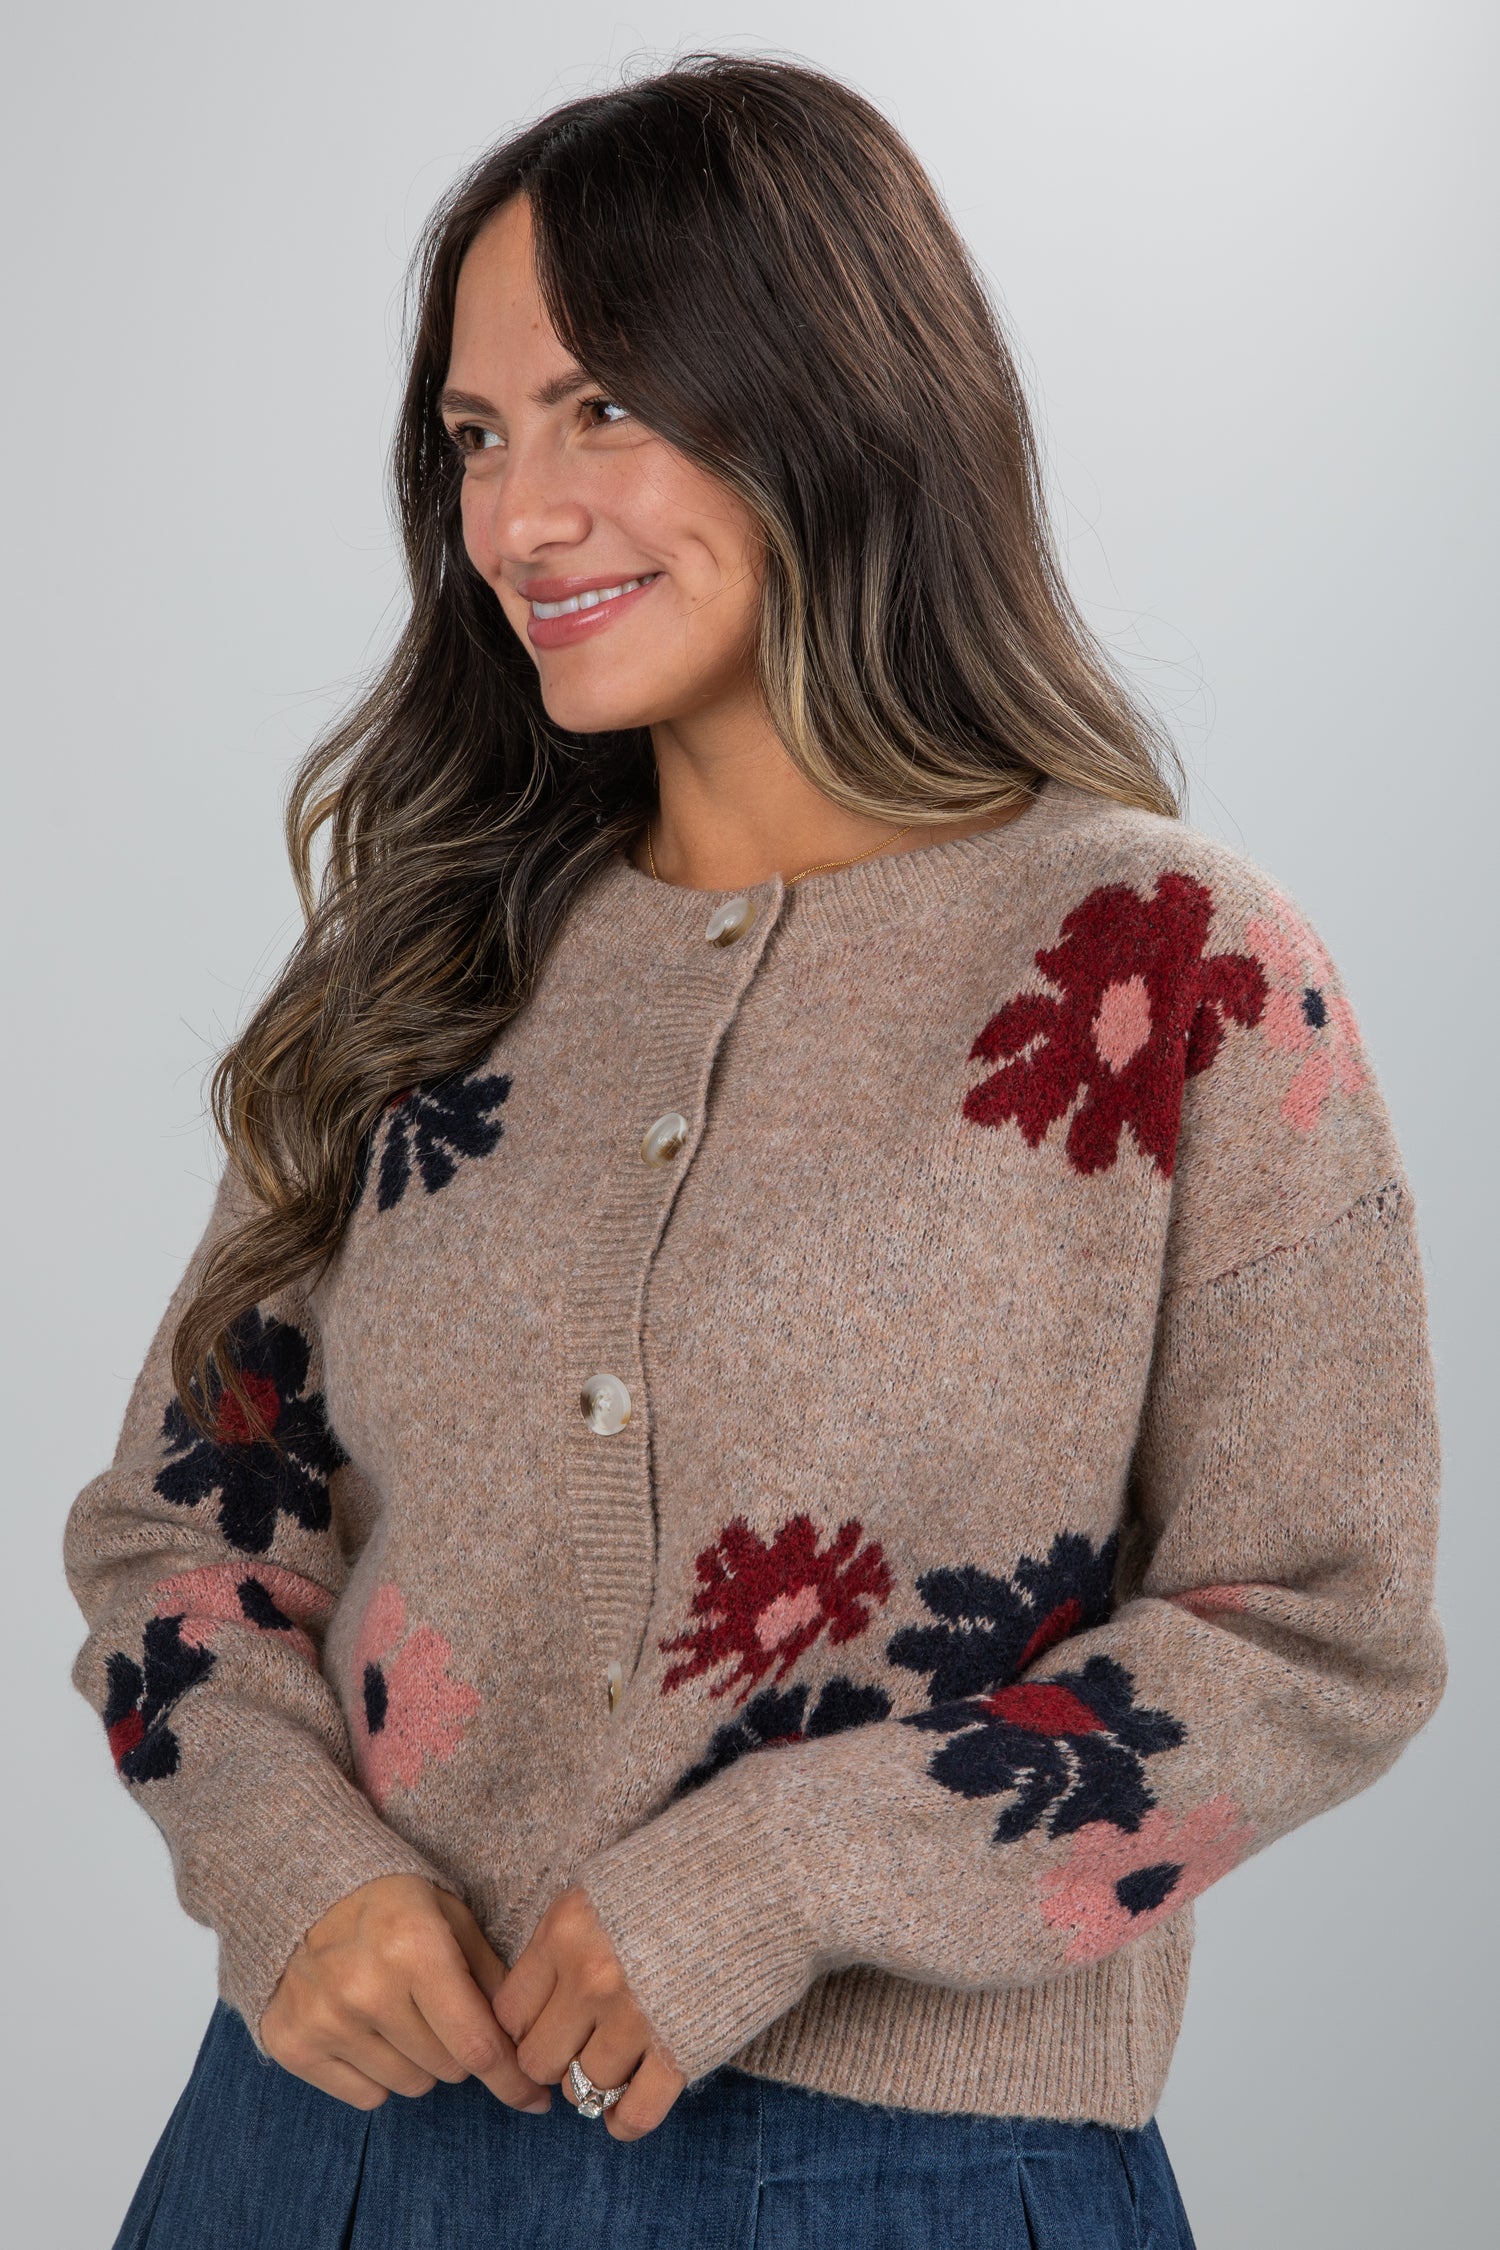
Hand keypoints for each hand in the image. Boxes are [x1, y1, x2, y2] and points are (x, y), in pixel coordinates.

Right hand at [262, 1873, 551, 2113]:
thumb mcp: (453, 1917)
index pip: (476, 2043)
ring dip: (419, 2061)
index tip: (536, 2101)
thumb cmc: (393, 1903)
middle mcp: (367, 1989)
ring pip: (409, 2086)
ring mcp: (324, 2020)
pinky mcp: (292, 2044)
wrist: (304, 1892)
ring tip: (401, 2013)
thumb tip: (525, 2042)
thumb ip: (492, 1976)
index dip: (512, 2079)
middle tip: (443, 2010)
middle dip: (459, 2048)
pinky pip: (366, 2097)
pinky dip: (378, 2074)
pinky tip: (368, 2030)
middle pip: (447, 2069)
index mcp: (415, 1949)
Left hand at [495, 1885, 685, 2140]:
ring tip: (614, 2064)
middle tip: (581, 2044)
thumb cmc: (682, 1874)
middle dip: (556, 2058)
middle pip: (538, 2060)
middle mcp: (591, 1978)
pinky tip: (629, 2103)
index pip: (510, 2013)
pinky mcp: (680, 2050)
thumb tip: (538, 1995)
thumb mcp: (604, 1887)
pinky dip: (626, 2120)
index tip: (548, 2020)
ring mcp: (635, 2018)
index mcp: (566, 1931)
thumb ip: (565, 1940)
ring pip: (581, 2091)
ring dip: (594, 2085)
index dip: (526, 2025)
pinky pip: (633, 2114)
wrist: (763, 1874)